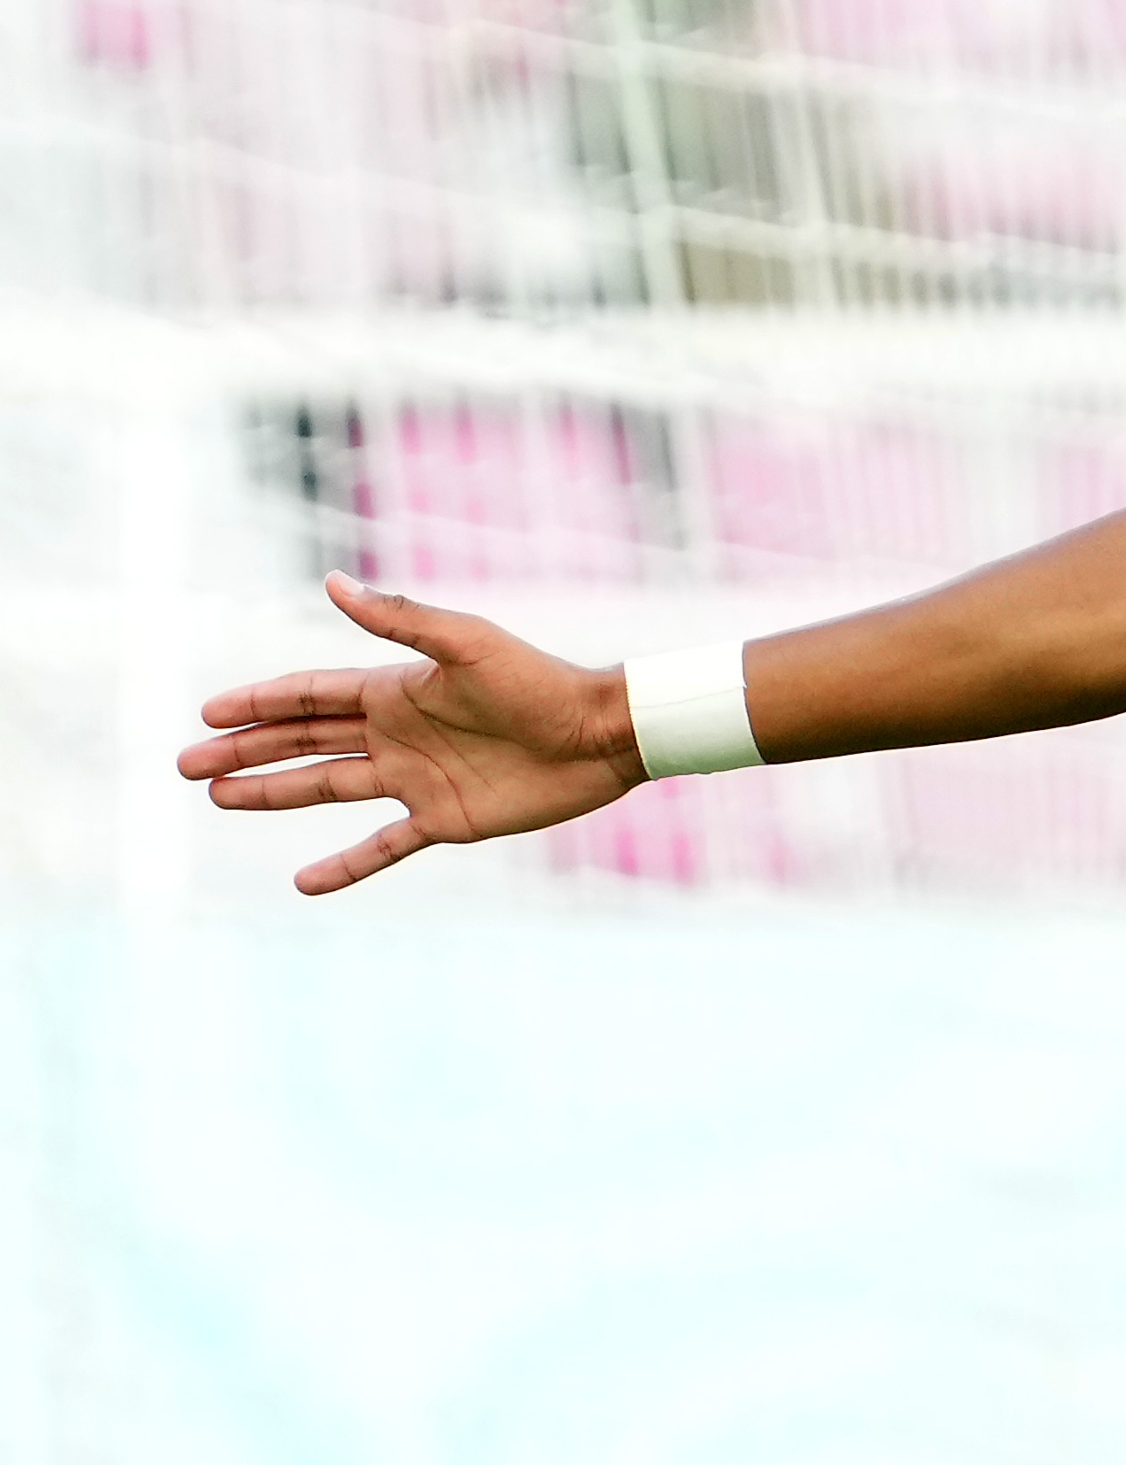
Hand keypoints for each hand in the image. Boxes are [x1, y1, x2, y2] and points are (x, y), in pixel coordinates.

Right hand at [175, 573, 645, 894]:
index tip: (208, 712)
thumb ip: (398, 621)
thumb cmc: (540, 681)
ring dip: (272, 792)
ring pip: (327, 786)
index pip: (310, 695)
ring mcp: (417, 778)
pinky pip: (382, 847)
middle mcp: (398, 734)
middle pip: (304, 741)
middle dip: (247, 749)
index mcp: (397, 691)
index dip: (260, 702)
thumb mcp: (466, 644)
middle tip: (186, 762)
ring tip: (218, 796)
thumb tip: (332, 582)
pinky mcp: (445, 819)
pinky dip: (345, 866)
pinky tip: (304, 882)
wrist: (601, 735)